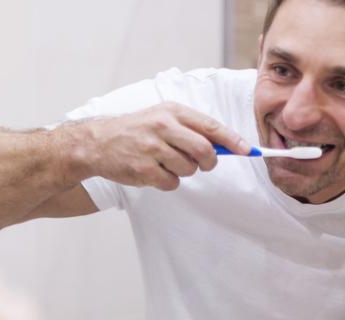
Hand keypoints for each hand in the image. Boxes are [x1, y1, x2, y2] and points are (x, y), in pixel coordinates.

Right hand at [77, 101, 249, 190]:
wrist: (98, 143)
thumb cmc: (136, 131)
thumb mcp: (162, 118)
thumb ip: (190, 128)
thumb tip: (224, 146)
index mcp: (171, 112)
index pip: (209, 126)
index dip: (232, 140)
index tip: (247, 150)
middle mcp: (163, 127)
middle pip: (204, 150)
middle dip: (209, 161)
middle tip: (203, 164)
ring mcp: (152, 149)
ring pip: (188, 169)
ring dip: (183, 171)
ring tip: (165, 163)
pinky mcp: (144, 170)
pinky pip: (172, 183)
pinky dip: (167, 182)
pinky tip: (154, 172)